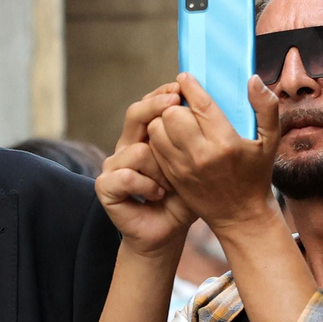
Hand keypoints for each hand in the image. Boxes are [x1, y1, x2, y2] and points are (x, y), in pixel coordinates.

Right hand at [96, 86, 195, 256]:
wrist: (166, 232)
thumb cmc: (183, 198)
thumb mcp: (195, 166)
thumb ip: (198, 141)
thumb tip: (217, 111)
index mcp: (146, 138)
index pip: (148, 105)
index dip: (162, 95)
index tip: (181, 89)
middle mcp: (127, 146)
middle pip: (135, 114)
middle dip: (155, 106)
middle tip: (175, 103)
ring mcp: (113, 166)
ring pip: (139, 151)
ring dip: (160, 169)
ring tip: (170, 185)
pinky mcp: (105, 186)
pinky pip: (126, 175)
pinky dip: (146, 186)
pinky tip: (158, 195)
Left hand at [146, 73, 281, 230]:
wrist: (240, 216)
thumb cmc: (256, 175)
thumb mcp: (270, 142)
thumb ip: (266, 108)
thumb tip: (253, 79)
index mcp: (225, 142)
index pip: (199, 104)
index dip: (188, 86)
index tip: (185, 78)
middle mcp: (200, 154)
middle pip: (170, 114)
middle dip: (175, 104)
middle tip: (182, 103)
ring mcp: (182, 167)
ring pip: (156, 129)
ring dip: (163, 120)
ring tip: (175, 119)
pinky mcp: (172, 176)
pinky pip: (154, 147)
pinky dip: (159, 137)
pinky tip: (171, 136)